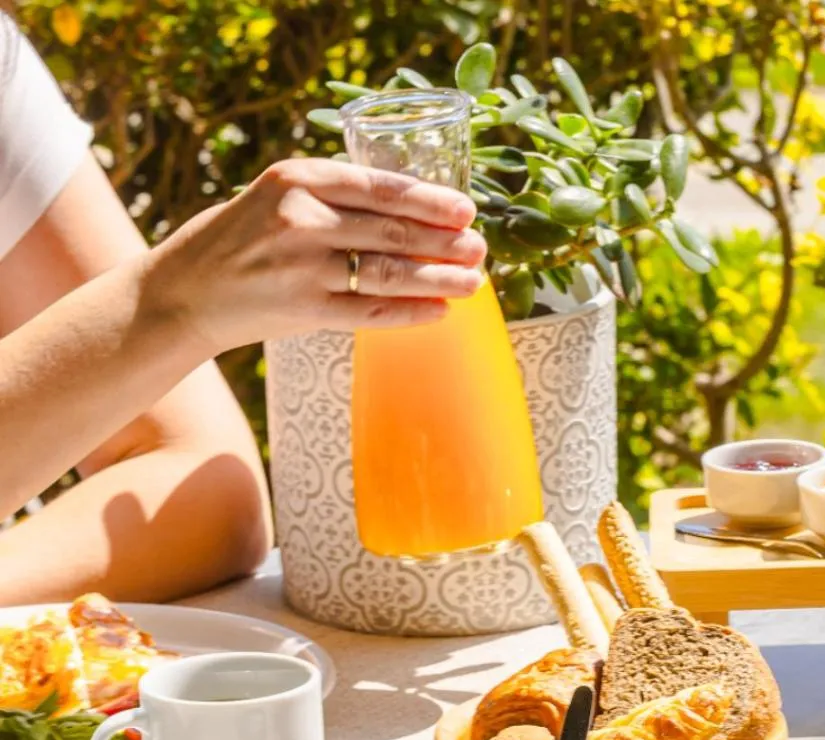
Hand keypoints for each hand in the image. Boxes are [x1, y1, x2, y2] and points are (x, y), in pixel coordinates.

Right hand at [140, 158, 487, 352]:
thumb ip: (332, 197)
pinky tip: (440, 310)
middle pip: (394, 231)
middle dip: (446, 241)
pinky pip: (372, 312)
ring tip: (473, 280)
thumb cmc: (239, 240)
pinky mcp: (304, 310)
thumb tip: (413, 209)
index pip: (381, 187)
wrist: (181, 294)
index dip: (431, 200)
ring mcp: (302, 267)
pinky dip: (411, 311)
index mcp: (296, 179)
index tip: (466, 209)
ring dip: (440, 277)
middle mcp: (300, 218)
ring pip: (390, 272)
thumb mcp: (275, 197)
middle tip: (479, 247)